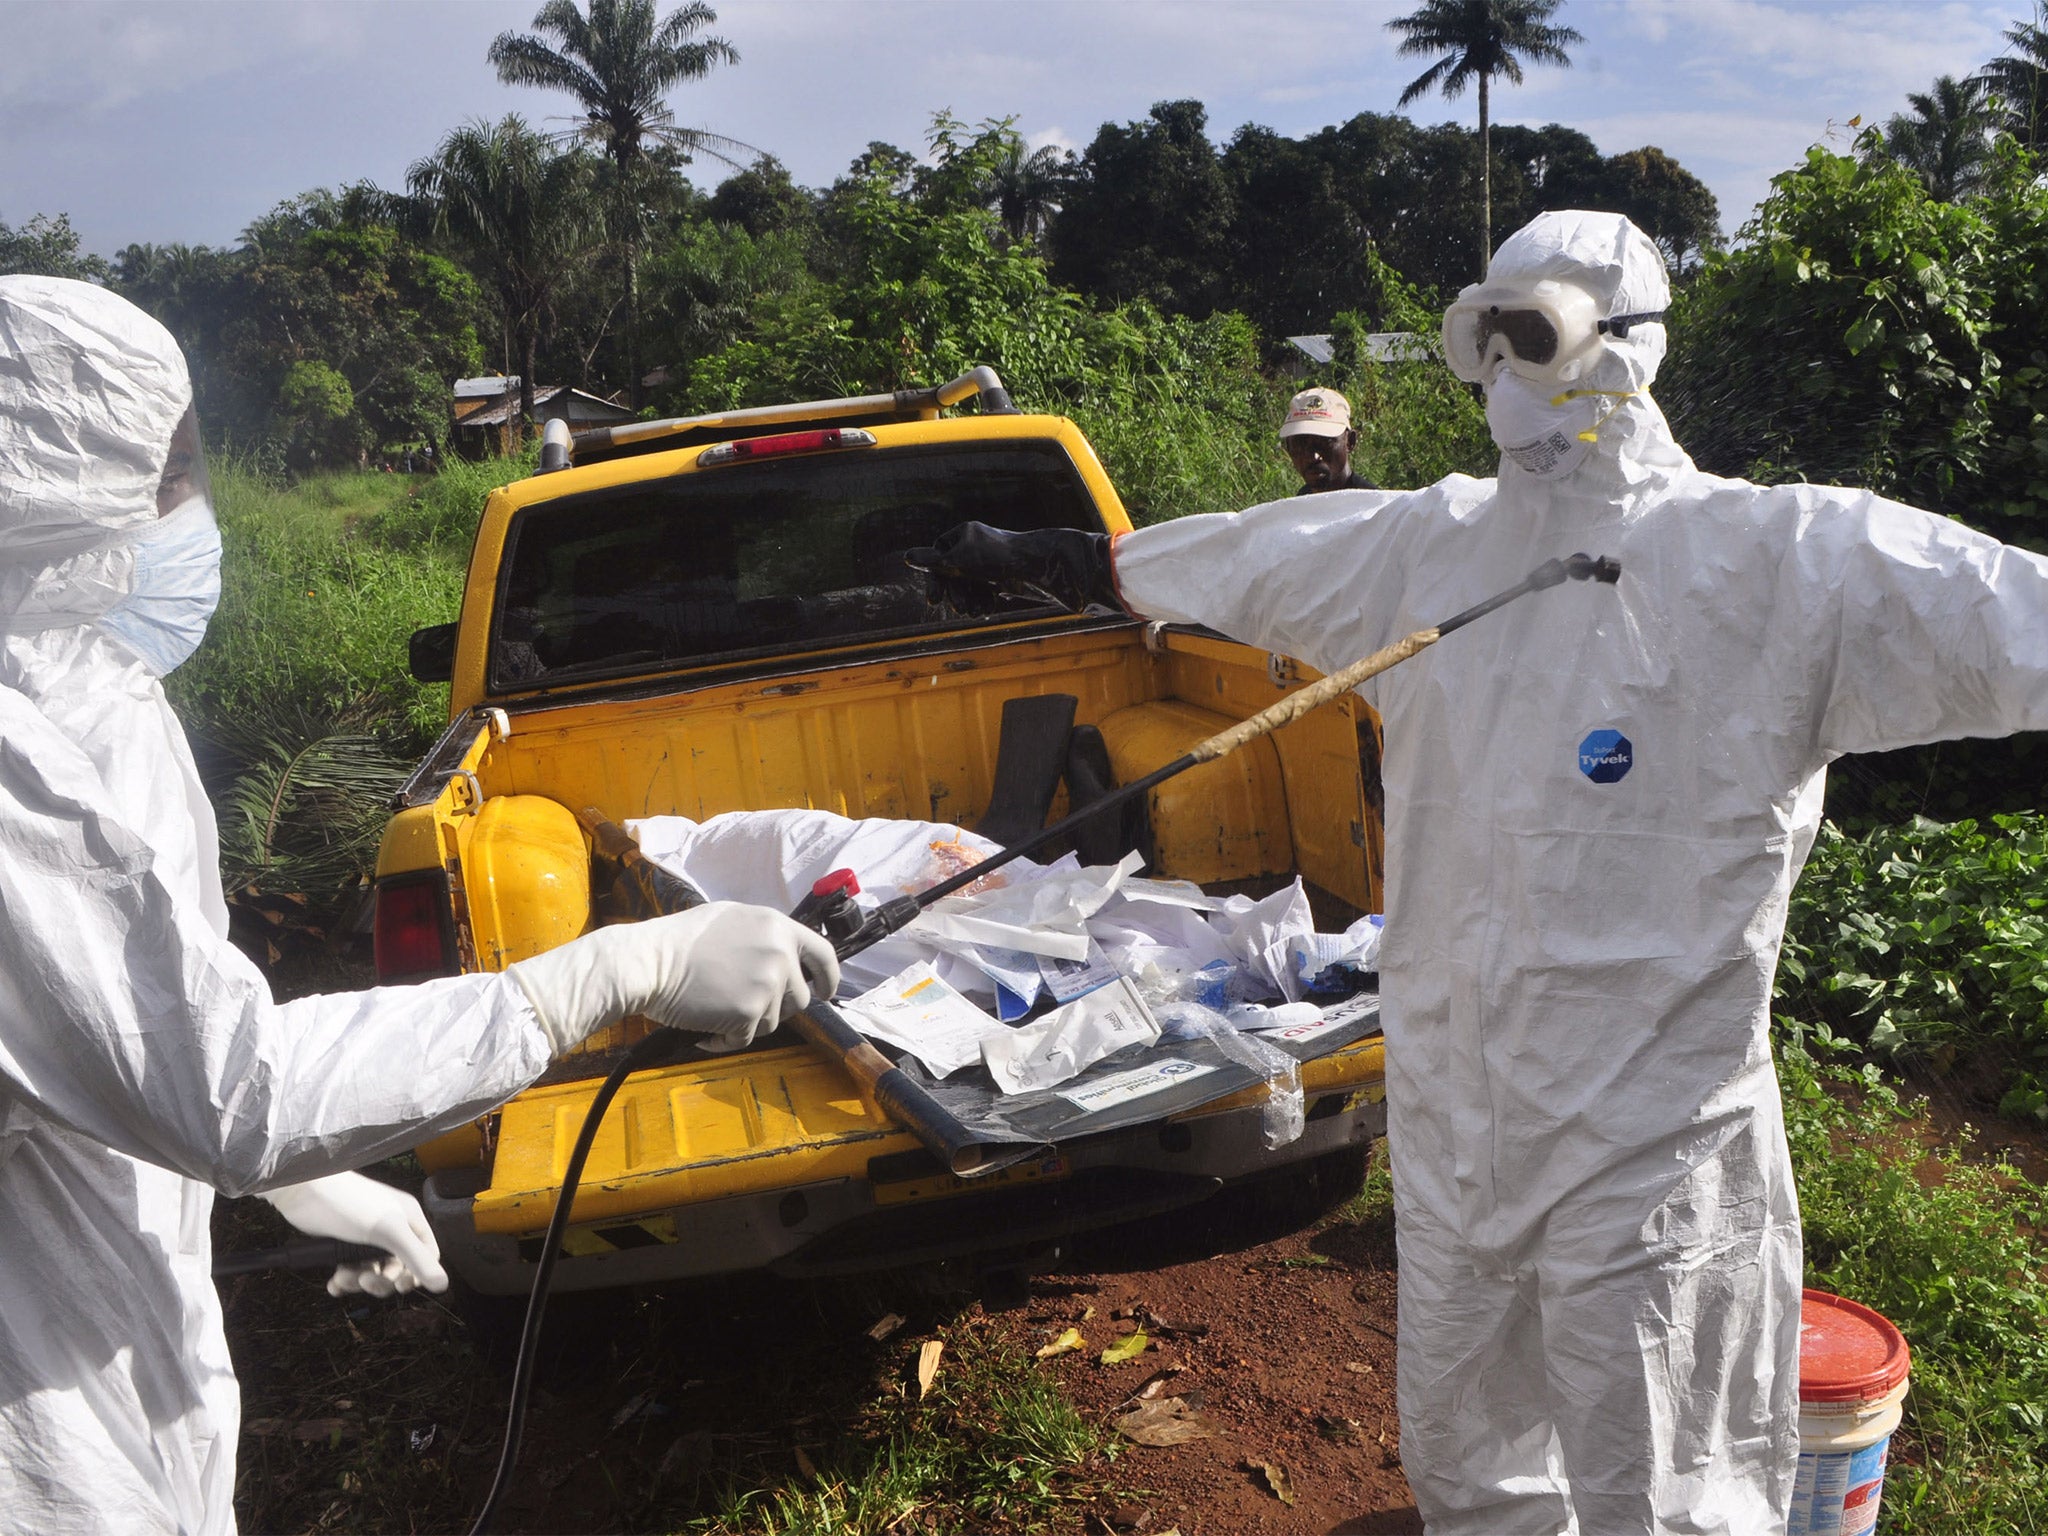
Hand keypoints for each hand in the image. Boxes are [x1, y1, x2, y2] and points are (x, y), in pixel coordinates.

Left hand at [263, 1172, 446, 1298]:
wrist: (303, 1190)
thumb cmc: (350, 1202)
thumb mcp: (387, 1231)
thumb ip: (416, 1258)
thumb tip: (443, 1285)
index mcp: (409, 1220)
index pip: (426, 1255)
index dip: (417, 1274)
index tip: (401, 1285)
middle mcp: (391, 1228)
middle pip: (398, 1268)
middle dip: (381, 1280)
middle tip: (364, 1280)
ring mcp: (366, 1237)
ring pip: (373, 1272)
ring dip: (358, 1282)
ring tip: (341, 1277)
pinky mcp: (343, 1244)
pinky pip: (352, 1271)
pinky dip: (343, 1282)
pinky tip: (333, 1284)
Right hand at [507, 902, 841, 1054]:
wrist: (648, 962)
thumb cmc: (680, 940)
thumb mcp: (731, 918)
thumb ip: (765, 934)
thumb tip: (786, 954)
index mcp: (778, 926)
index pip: (824, 954)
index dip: (828, 977)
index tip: (825, 991)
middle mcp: (780, 954)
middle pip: (800, 998)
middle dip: (777, 1007)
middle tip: (742, 1004)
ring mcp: (767, 984)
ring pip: (774, 1021)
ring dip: (748, 1023)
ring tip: (715, 1010)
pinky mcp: (749, 1014)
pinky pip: (747, 1039)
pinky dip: (726, 1040)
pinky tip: (704, 1030)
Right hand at [906, 522, 1011, 614]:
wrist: (1036, 566)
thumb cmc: (996, 558)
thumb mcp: (959, 560)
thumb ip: (933, 561)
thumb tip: (907, 556)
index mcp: (963, 535)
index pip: (937, 558)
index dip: (934, 580)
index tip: (933, 600)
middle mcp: (974, 546)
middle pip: (952, 575)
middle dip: (955, 594)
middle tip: (960, 609)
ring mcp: (987, 562)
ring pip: (968, 586)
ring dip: (969, 601)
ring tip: (975, 612)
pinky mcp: (999, 576)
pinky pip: (983, 591)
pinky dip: (983, 601)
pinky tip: (987, 609)